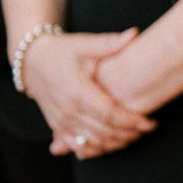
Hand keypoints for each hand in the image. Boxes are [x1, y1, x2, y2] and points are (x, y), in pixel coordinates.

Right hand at [22, 27, 155, 156]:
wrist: (32, 61)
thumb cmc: (62, 51)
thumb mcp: (84, 44)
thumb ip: (110, 43)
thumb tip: (134, 33)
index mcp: (77, 92)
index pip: (109, 114)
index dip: (132, 121)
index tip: (150, 122)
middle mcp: (68, 111)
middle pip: (104, 133)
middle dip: (129, 134)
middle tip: (148, 128)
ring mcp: (61, 122)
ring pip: (93, 144)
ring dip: (116, 144)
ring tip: (135, 135)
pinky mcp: (57, 128)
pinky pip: (78, 147)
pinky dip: (97, 150)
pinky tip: (113, 144)